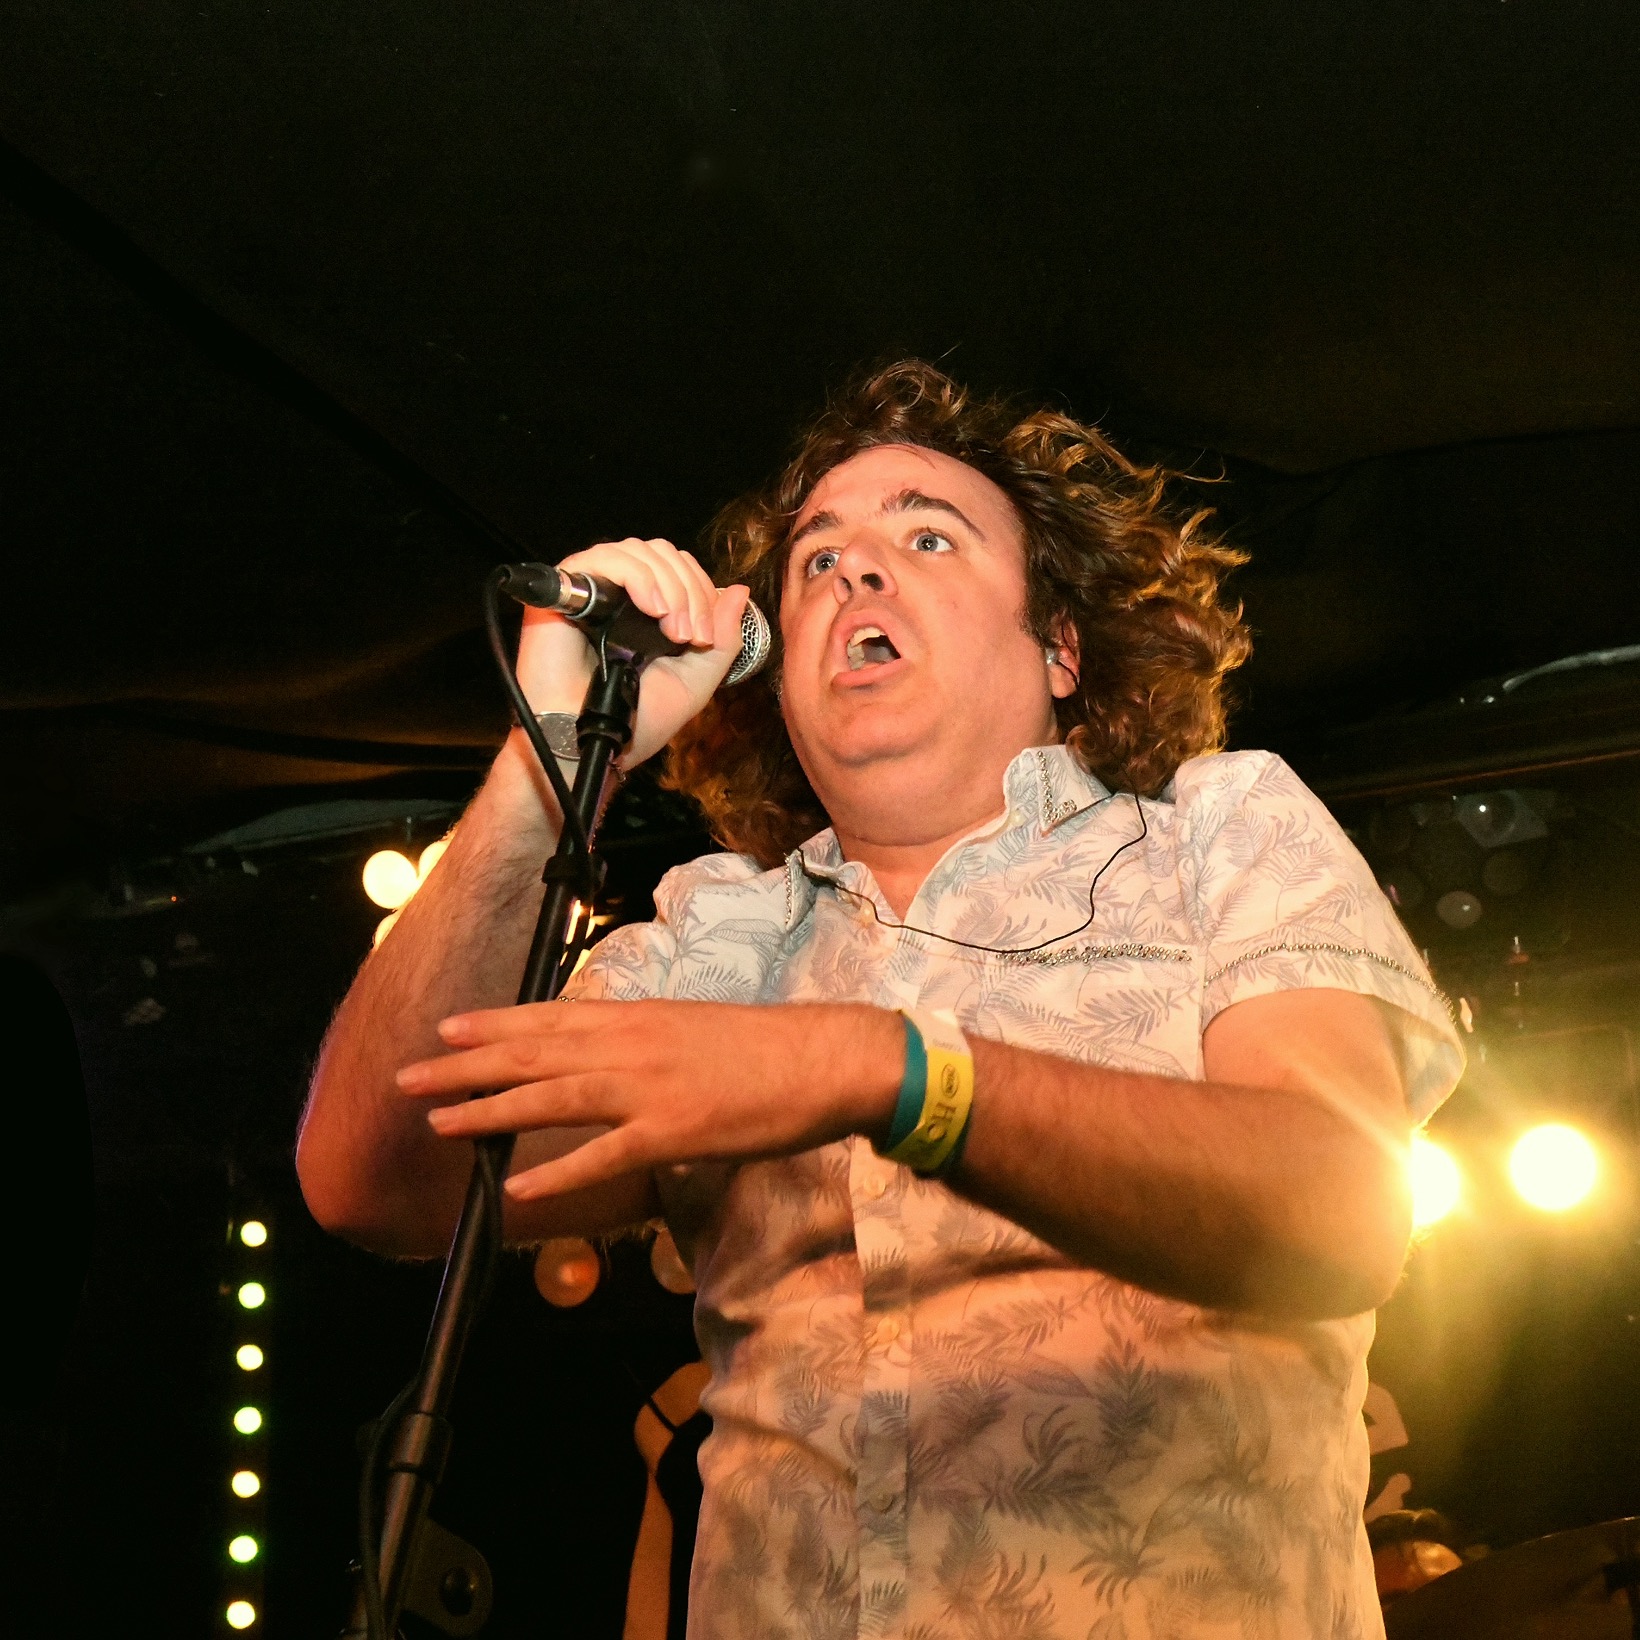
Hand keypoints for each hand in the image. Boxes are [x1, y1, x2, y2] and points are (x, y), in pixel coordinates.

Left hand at [395, 1000, 902, 1198]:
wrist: (825, 1057)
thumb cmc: (765, 1046)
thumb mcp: (692, 1029)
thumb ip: (644, 1042)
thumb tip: (608, 1056)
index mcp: (638, 1018)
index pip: (549, 1018)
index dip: (493, 1025)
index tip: (445, 1028)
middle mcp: (631, 1046)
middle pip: (534, 1054)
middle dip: (466, 1067)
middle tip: (409, 1076)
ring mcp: (649, 1089)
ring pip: (552, 1097)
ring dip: (490, 1111)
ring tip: (439, 1122)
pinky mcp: (674, 1133)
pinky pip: (604, 1157)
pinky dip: (557, 1174)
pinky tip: (516, 1189)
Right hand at [516, 537, 751, 768]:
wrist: (591, 743)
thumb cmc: (636, 720)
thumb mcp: (696, 679)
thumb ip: (723, 638)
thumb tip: (740, 590)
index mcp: (646, 608)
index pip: (679, 567)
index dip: (701, 590)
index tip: (705, 637)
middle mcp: (618, 592)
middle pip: (661, 553)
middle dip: (689, 590)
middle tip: (691, 636)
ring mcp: (591, 589)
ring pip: (637, 551)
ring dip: (669, 586)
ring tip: (673, 631)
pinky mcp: (564, 591)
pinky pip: (603, 558)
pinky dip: (637, 576)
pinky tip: (651, 608)